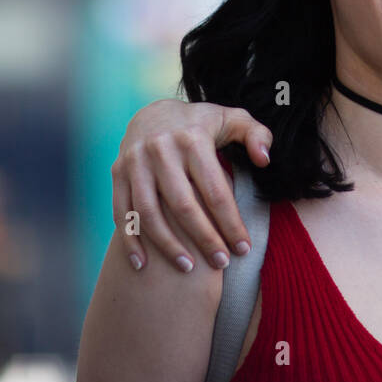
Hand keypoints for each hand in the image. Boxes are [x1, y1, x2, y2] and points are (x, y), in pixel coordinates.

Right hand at [111, 100, 271, 272]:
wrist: (152, 112)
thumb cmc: (202, 124)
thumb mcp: (233, 119)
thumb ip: (256, 134)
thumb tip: (263, 160)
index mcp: (193, 139)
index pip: (215, 190)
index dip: (230, 223)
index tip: (244, 248)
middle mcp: (161, 150)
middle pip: (184, 205)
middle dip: (204, 239)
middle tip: (221, 264)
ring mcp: (135, 162)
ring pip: (149, 213)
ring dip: (167, 245)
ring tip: (188, 268)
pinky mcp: (117, 173)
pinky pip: (121, 212)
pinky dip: (130, 240)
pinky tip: (141, 266)